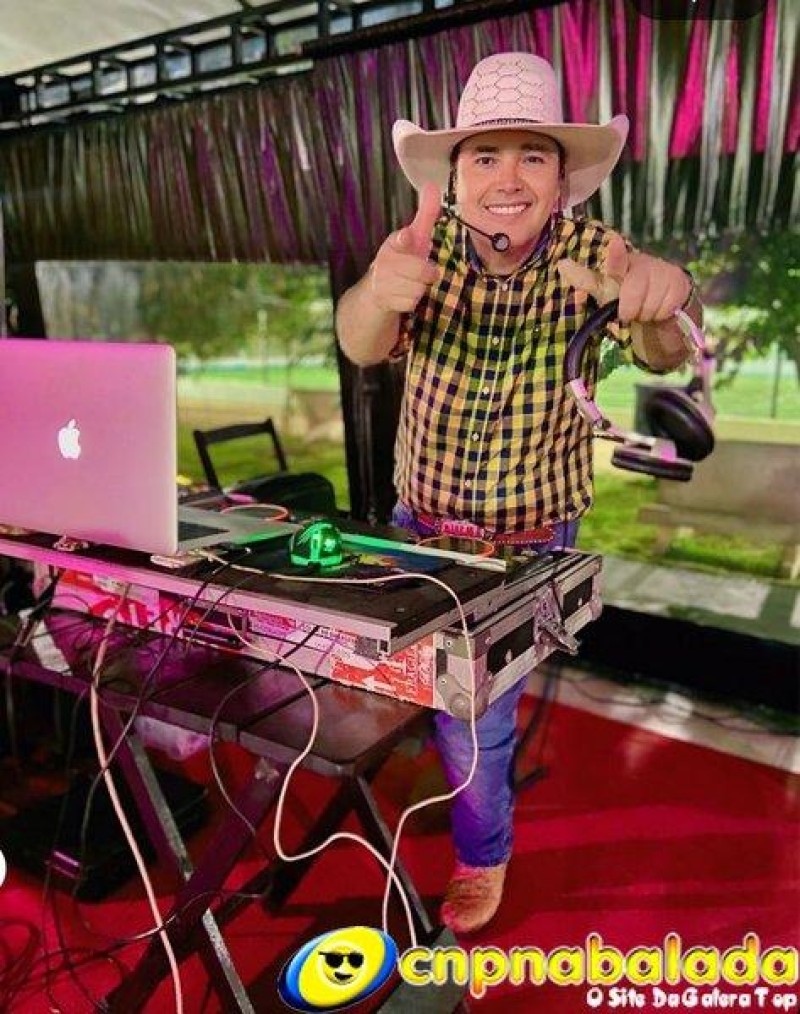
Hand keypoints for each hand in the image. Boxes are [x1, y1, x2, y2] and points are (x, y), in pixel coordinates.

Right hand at [369, 182, 440, 313]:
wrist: (374, 293)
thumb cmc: (401, 260)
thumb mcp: (414, 237)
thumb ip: (425, 213)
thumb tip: (433, 184)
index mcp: (394, 243)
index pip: (401, 240)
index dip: (404, 240)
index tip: (406, 236)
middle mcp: (385, 261)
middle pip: (422, 271)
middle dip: (427, 274)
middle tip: (418, 272)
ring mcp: (383, 281)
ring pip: (419, 289)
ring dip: (419, 289)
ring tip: (408, 284)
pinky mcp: (383, 300)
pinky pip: (411, 303)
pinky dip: (411, 302)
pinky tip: (401, 296)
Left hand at [557, 233, 691, 322]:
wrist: (664, 306)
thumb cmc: (630, 296)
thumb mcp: (607, 290)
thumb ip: (586, 279)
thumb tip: (561, 264)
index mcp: (623, 263)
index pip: (618, 259)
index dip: (616, 255)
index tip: (613, 242)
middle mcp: (644, 262)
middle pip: (631, 297)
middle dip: (629, 310)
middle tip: (632, 308)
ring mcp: (663, 271)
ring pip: (648, 306)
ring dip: (645, 314)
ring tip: (646, 308)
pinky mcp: (680, 282)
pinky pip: (664, 309)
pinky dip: (660, 315)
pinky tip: (660, 308)